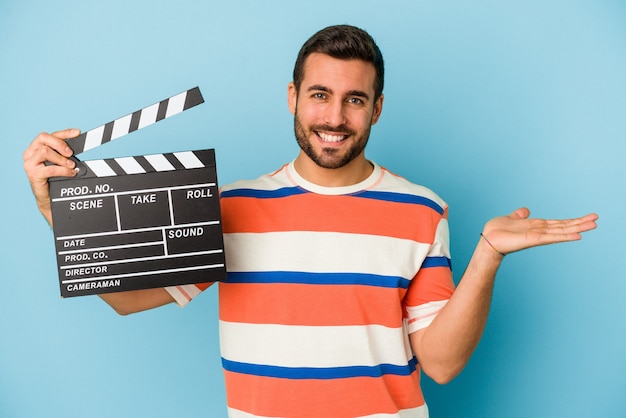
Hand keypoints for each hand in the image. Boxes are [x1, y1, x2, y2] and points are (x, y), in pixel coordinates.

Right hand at [23, 128, 80, 223]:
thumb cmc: (54, 177)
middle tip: (71, 153)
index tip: (77, 132)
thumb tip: (79, 144)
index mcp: (36, 147)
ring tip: (71, 165)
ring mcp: (29, 163)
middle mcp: (30, 153)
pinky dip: (63, 170)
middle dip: (60, 143)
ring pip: (45, 151)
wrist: (49, 197)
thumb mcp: (60, 162)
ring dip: (61, 158)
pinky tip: (71, 173)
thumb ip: (64, 152)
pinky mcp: (32, 174)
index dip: (64, 133)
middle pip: (43, 138)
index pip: (50, 135)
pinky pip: (50, 168)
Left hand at [481, 207, 597, 255]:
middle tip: (597, 220)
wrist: (487, 240)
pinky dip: (564, 236)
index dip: (572, 220)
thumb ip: (519, 215)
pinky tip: (577, 236)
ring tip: (593, 225)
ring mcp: (538, 236)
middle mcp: (540, 231)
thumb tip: (526, 210)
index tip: (586, 217)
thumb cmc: (497, 232)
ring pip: (561, 231)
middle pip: (563, 226)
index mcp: (536, 226)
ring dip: (577, 228)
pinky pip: (551, 237)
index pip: (558, 223)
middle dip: (580, 223)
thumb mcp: (511, 218)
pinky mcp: (533, 239)